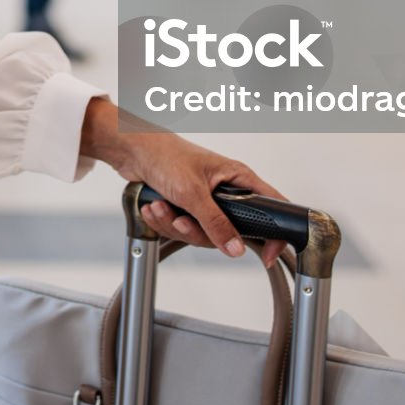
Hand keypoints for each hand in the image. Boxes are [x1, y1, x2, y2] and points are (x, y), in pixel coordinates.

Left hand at [80, 96, 286, 263]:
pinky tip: (154, 207)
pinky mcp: (185, 206)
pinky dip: (165, 221)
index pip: (271, 207)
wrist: (131, 149)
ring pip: (201, 233)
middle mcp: (224, 190)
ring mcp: (204, 200)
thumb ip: (216, 223)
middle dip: (198, 231)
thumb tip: (235, 247)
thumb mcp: (193, 193)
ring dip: (175, 224)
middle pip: (228, 231)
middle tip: (182, 220)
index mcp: (237, 178)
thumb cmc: (164, 154)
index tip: (268, 255)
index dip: (273, 234)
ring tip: (160, 207)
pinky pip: (182, 228)